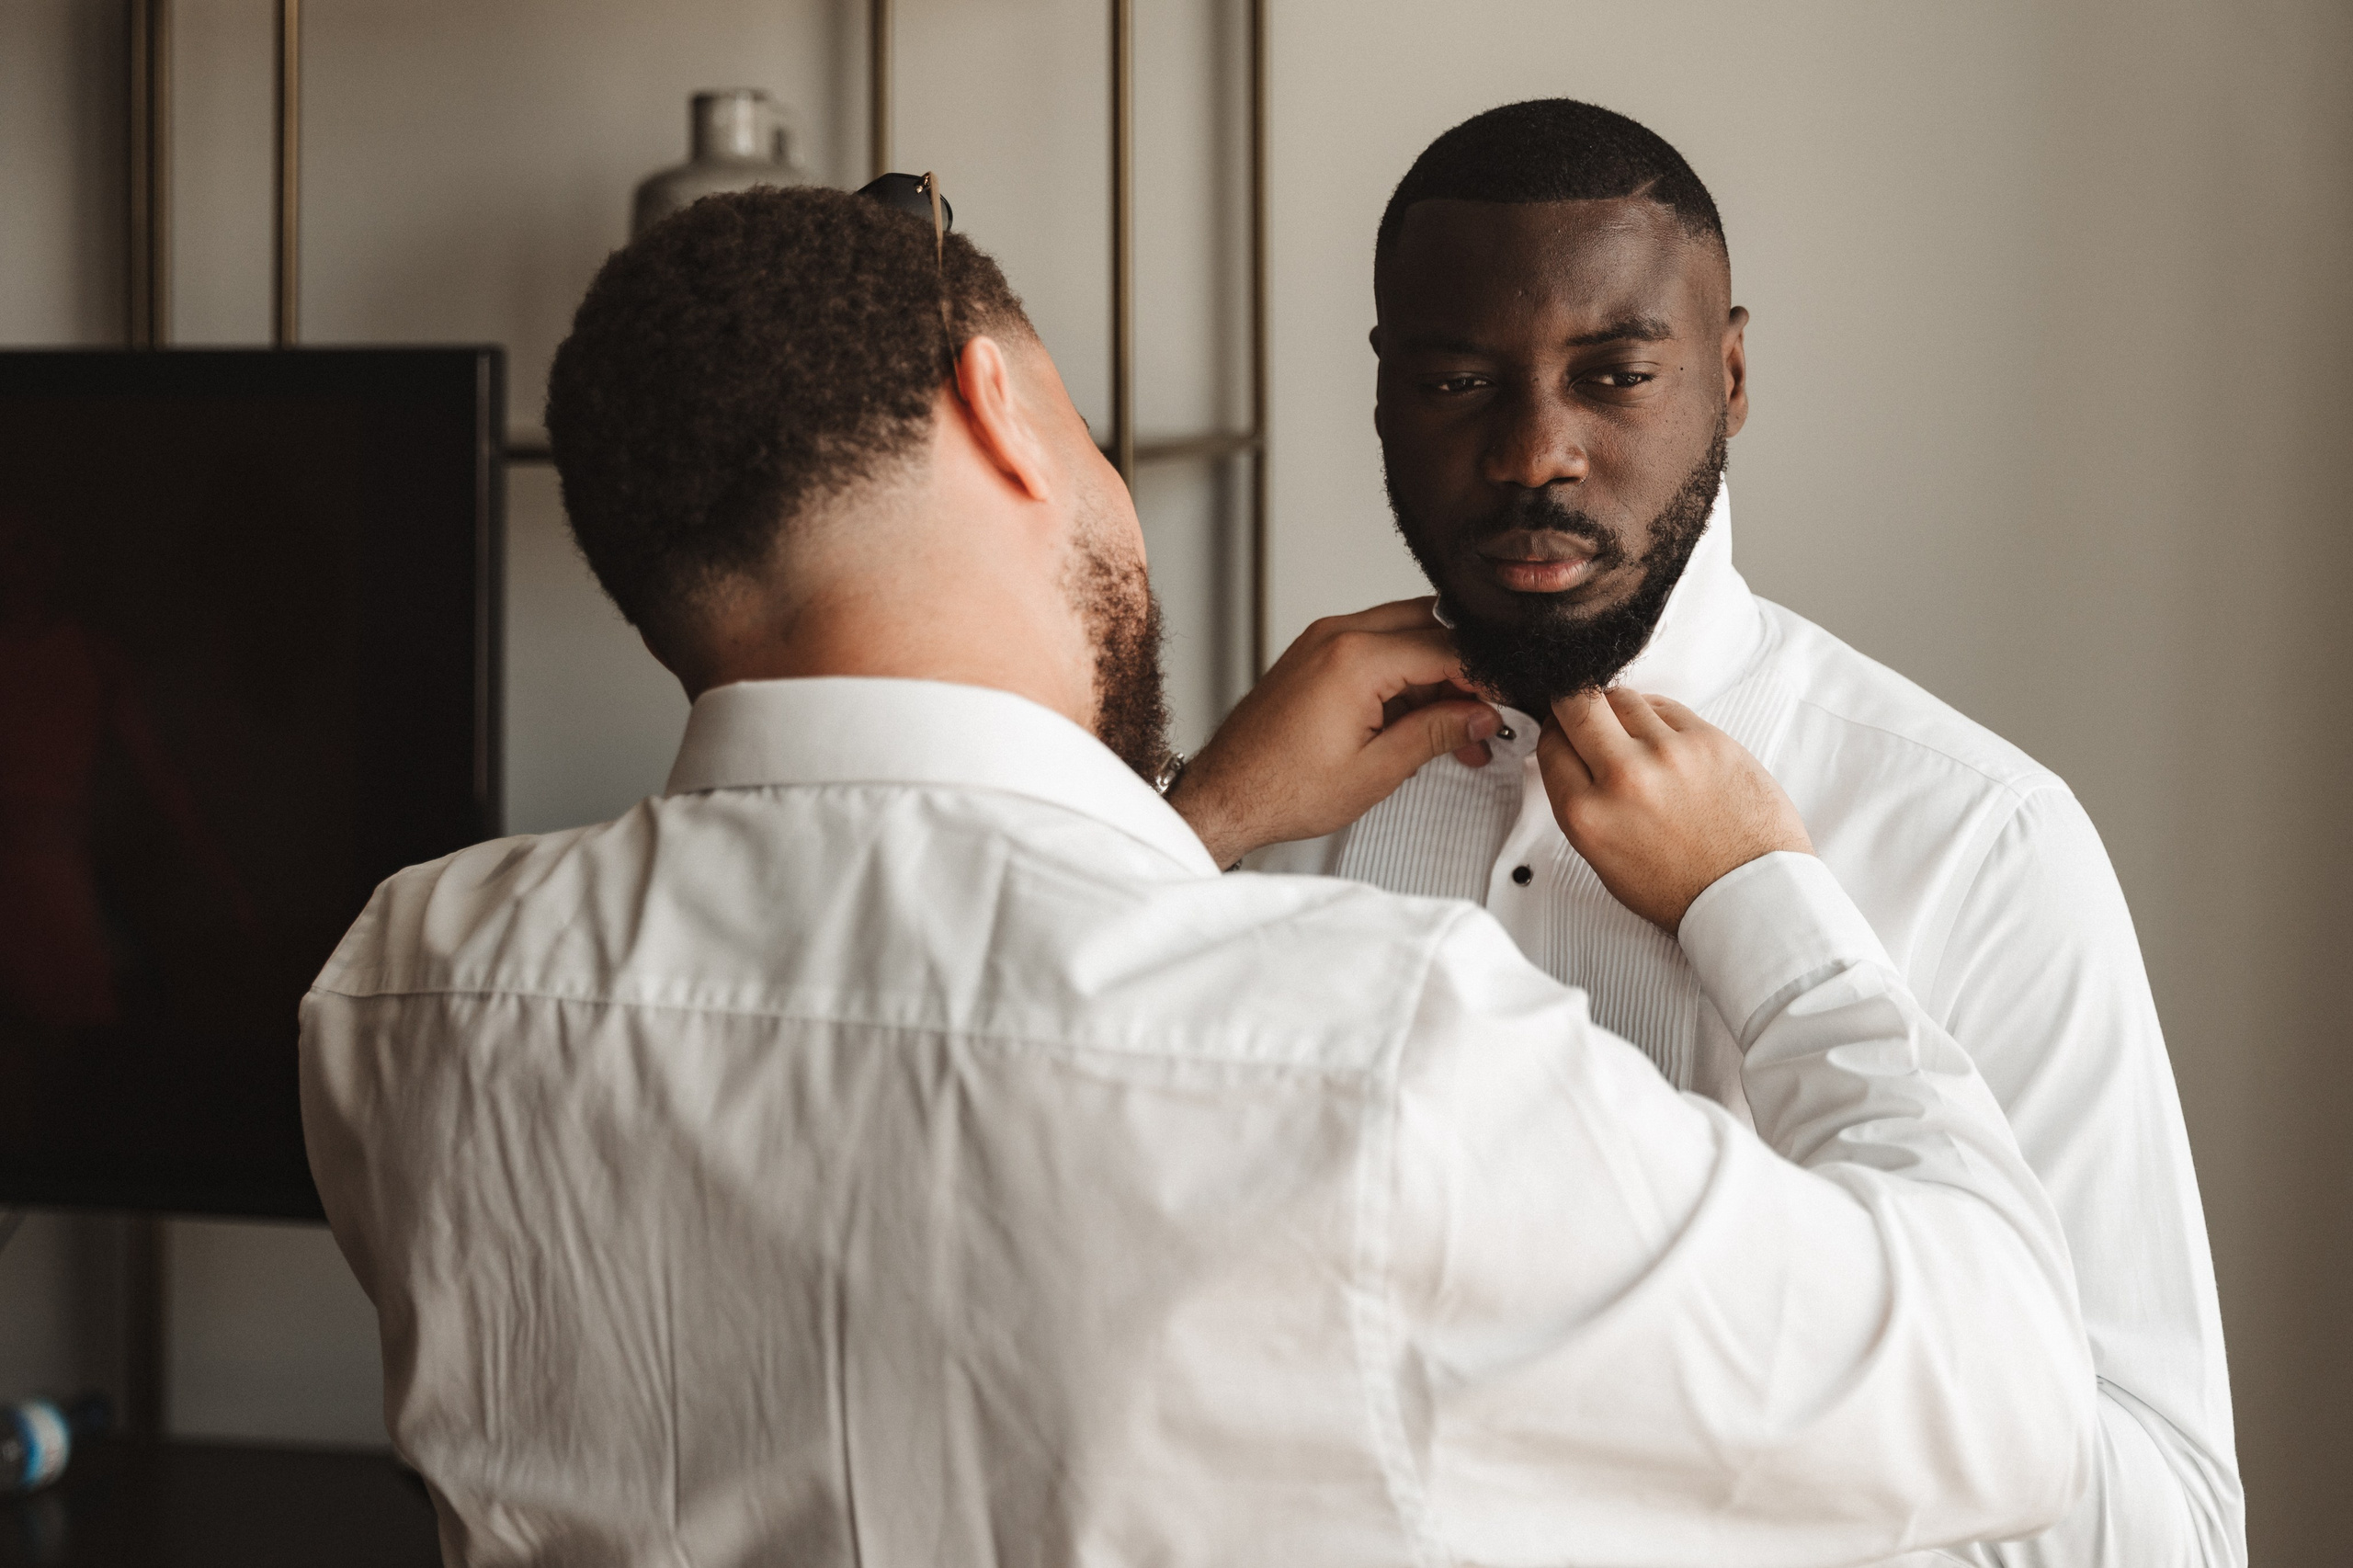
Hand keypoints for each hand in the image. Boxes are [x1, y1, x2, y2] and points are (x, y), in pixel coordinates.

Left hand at [1169, 598, 1500, 866]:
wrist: (1227, 795)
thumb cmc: (1282, 789)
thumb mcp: (1376, 770)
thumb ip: (1436, 734)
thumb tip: (1481, 718)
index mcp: (1354, 658)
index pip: (1448, 648)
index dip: (1487, 677)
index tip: (1509, 702)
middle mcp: (1337, 635)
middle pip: (1431, 627)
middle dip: (1466, 669)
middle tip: (1490, 711)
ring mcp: (1323, 641)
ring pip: (1406, 634)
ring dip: (1438, 674)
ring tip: (1458, 730)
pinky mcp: (1316, 654)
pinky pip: (1376, 647)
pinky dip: (1405, 676)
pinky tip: (1422, 719)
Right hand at [1538, 687, 1812, 932]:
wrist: (1748, 893)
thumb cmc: (1682, 888)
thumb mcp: (1604, 858)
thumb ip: (1580, 804)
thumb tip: (1571, 755)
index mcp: (1587, 815)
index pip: (1550, 744)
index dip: (1554, 733)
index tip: (1563, 733)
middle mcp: (1622, 777)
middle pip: (1576, 703)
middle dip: (1574, 704)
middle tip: (1584, 714)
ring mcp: (1667, 753)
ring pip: (1622, 697)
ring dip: (1617, 710)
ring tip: (1631, 735)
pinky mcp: (1707, 739)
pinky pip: (1666, 707)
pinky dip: (1657, 716)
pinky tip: (1663, 739)